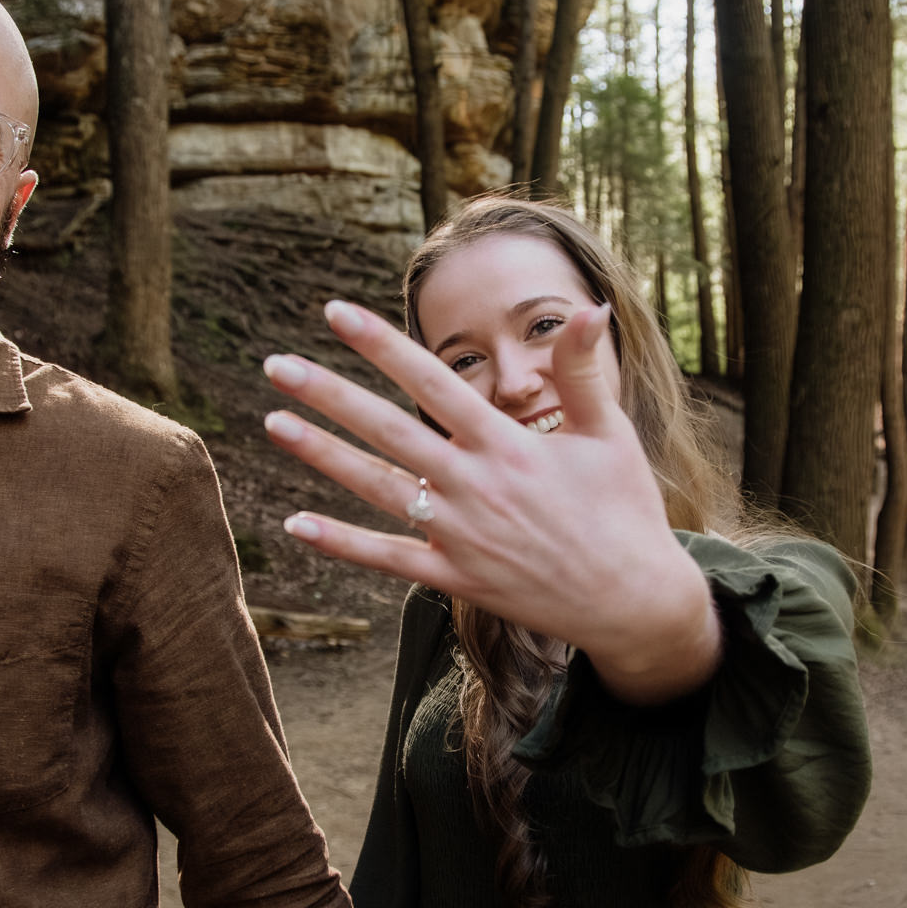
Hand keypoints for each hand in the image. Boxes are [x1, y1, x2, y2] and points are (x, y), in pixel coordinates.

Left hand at [263, 300, 720, 703]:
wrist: (634, 600)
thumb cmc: (624, 510)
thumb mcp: (610, 433)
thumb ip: (583, 372)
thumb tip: (590, 306)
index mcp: (508, 444)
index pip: (433, 382)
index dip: (382, 345)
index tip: (335, 312)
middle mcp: (476, 486)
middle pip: (387, 430)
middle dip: (328, 394)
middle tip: (275, 365)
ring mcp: (461, 535)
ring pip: (377, 488)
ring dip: (322, 455)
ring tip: (272, 423)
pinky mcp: (456, 578)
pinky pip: (388, 559)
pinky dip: (342, 543)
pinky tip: (296, 524)